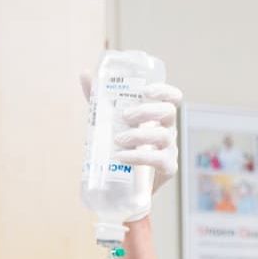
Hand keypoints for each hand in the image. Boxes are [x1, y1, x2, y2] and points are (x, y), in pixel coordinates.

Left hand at [81, 75, 183, 210]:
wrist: (125, 184)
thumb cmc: (121, 146)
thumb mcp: (110, 121)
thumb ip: (99, 99)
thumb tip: (84, 74)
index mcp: (158, 116)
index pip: (173, 97)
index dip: (163, 91)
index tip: (146, 91)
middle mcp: (168, 130)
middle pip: (169, 112)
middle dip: (147, 111)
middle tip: (125, 116)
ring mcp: (170, 149)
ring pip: (163, 136)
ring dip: (140, 135)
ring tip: (117, 140)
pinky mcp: (168, 168)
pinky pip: (158, 160)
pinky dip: (139, 156)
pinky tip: (122, 157)